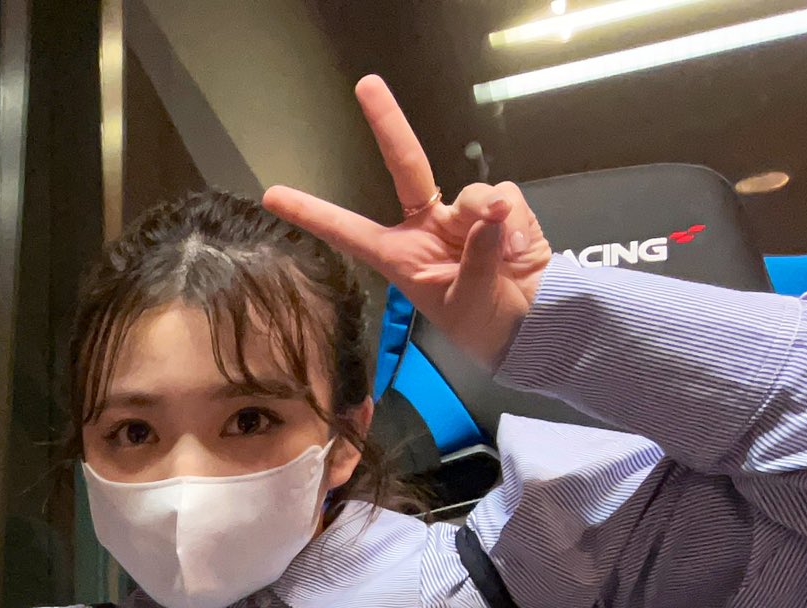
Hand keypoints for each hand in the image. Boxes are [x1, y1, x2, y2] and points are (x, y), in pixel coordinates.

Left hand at [263, 76, 553, 368]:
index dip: (313, 213)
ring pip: (474, 194)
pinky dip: (515, 221)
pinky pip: (506, 198)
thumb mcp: (468, 301)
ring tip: (503, 255)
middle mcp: (426, 226)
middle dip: (387, 123)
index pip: (349, 230)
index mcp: (399, 255)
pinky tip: (519, 248)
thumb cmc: (485, 323)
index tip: (273, 196)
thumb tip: (491, 214)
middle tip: (365, 84)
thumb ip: (477, 258)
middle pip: (405, 165)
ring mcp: (463, 214)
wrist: (533, 322)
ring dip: (488, 217)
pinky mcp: (502, 208)